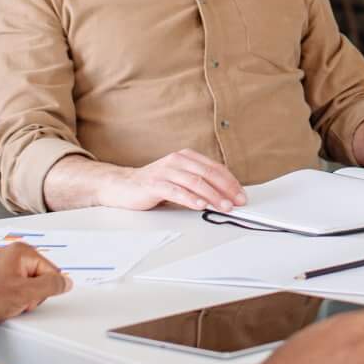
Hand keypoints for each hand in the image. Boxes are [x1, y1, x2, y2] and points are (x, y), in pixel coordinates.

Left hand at [0, 242, 71, 323]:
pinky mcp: (0, 277)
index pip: (52, 272)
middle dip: (33, 295)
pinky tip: (2, 302)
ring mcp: (6, 265)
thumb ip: (51, 286)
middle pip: (42, 278)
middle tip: (16, 300)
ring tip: (6, 302)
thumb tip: (67, 282)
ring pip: (30, 286)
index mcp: (22, 251)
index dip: (43, 290)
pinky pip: (18, 289)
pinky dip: (13, 298)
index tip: (28, 296)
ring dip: (23, 299)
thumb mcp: (25, 293)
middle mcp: (14, 254)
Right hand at [66, 150, 247, 213]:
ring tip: (224, 206)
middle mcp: (177, 161)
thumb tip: (224, 196)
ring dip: (212, 195)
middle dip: (226, 189)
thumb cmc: (154, 184)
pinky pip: (176, 191)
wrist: (122, 186)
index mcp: (186, 157)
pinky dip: (190, 199)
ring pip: (195, 182)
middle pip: (208, 174)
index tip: (241, 194)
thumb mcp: (180, 180)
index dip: (231, 181)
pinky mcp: (154, 184)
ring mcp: (165, 171)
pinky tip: (200, 206)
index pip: (215, 168)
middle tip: (237, 202)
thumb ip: (198, 183)